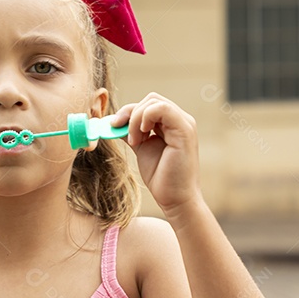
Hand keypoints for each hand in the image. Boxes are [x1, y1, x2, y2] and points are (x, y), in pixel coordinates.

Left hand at [113, 93, 201, 215]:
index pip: (148, 104)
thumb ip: (132, 133)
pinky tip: (142, 136)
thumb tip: (114, 122)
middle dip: (130, 113)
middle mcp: (180, 120)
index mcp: (171, 123)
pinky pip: (162, 109)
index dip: (128, 112)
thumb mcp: (142, 148)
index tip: (114, 126)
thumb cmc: (161, 176)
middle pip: (150, 99)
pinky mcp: (185, 130)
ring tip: (135, 141)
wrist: (175, 198)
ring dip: (136, 118)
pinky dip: (145, 118)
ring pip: (154, 102)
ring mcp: (184, 123)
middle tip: (123, 134)